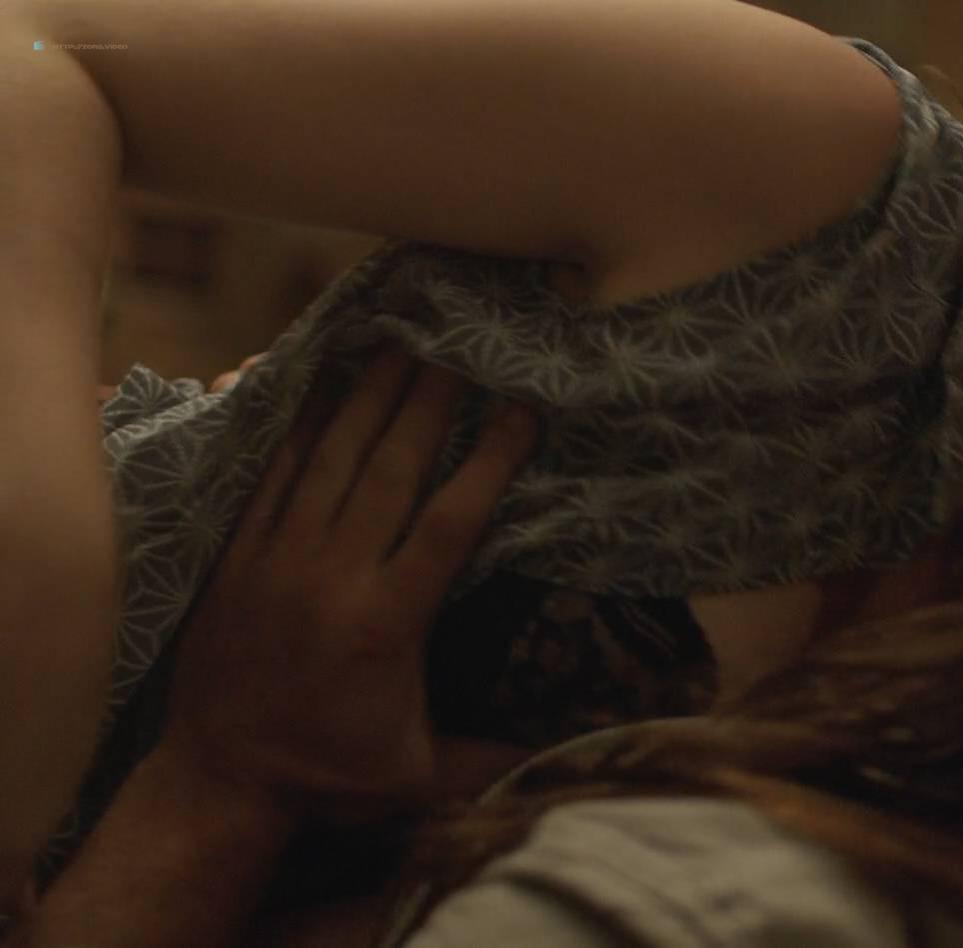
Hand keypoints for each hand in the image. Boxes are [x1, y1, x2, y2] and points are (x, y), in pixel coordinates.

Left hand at [162, 347, 539, 820]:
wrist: (222, 782)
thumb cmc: (332, 777)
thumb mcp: (419, 772)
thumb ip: (491, 753)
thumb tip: (565, 747)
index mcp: (388, 622)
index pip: (451, 523)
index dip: (489, 462)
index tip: (521, 411)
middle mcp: (334, 577)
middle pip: (390, 471)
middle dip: (428, 403)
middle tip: (457, 346)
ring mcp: (279, 561)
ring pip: (330, 462)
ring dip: (366, 399)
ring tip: (397, 345)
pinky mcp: (238, 558)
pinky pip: (269, 478)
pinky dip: (296, 429)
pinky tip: (319, 386)